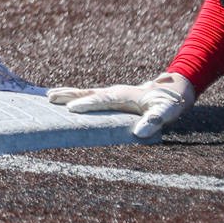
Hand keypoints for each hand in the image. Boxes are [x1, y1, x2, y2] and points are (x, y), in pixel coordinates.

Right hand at [47, 72, 194, 138]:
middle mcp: (115, 92)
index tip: (70, 109)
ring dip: (69, 94)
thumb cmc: (169, 103)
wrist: (175, 88)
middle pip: (88, 93)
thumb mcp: (166, 113)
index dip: (87, 105)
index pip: (102, 100)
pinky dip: (77, 96)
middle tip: (49, 98)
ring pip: (87, 93)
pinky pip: (91, 96)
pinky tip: (68, 101)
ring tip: (49, 96)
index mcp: (124, 96)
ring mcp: (112, 93)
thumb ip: (154, 121)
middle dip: (69, 95)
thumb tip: (140, 133)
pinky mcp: (112, 97)